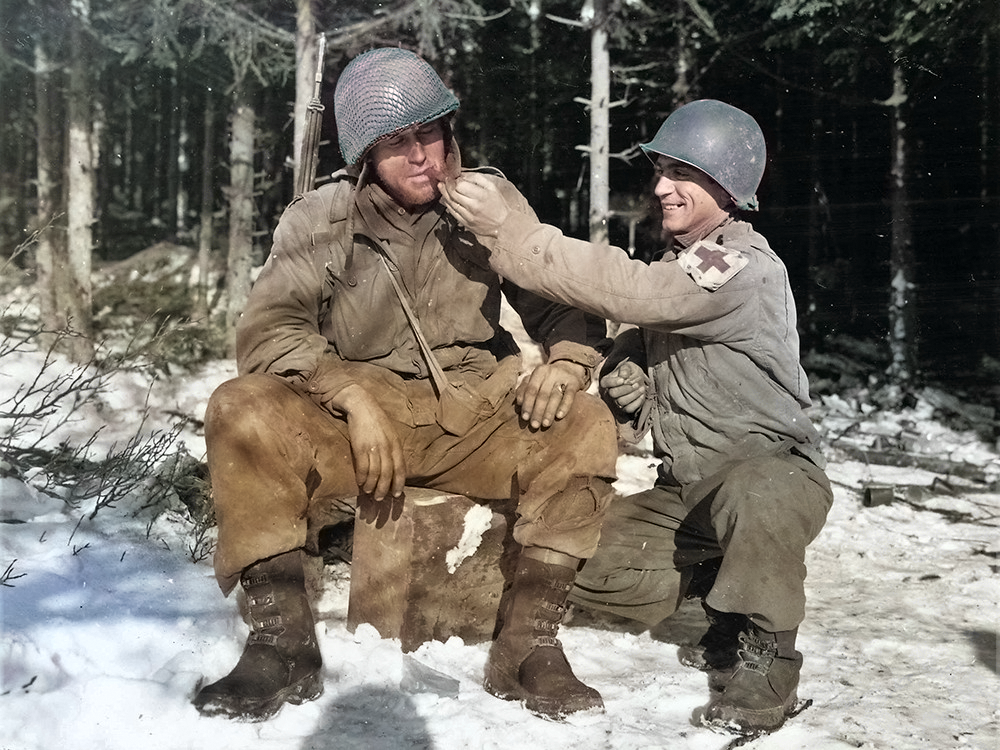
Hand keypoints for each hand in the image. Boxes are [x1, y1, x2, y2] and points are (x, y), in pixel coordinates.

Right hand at [334, 384, 406, 501]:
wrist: (361, 405)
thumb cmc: (376, 420)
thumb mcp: (391, 433)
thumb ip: (393, 448)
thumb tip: (394, 466)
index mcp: (396, 444)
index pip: (400, 468)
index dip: (399, 483)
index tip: (397, 495)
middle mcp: (386, 447)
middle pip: (387, 474)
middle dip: (384, 489)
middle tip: (380, 499)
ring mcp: (373, 447)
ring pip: (375, 473)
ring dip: (372, 485)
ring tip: (369, 492)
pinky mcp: (359, 447)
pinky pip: (362, 467)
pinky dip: (361, 477)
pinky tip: (360, 483)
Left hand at [439, 174, 510, 236]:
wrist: (505, 225)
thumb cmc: (500, 205)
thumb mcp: (492, 187)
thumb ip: (477, 178)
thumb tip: (463, 174)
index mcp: (481, 195)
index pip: (460, 185)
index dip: (454, 179)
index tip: (452, 176)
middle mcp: (473, 206)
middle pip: (453, 193)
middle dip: (447, 185)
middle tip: (445, 180)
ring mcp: (468, 216)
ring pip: (451, 203)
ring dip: (445, 194)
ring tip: (442, 187)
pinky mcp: (466, 224)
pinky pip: (453, 213)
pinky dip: (449, 205)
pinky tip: (447, 199)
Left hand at [515, 360, 586, 429]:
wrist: (570, 368)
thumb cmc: (547, 379)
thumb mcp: (535, 379)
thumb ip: (524, 389)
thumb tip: (519, 403)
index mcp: (539, 372)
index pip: (531, 389)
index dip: (527, 404)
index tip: (525, 418)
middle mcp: (551, 373)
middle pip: (542, 394)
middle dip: (537, 411)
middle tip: (534, 425)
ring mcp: (564, 377)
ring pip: (555, 396)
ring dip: (549, 412)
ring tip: (545, 424)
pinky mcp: (575, 383)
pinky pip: (570, 396)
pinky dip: (564, 406)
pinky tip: (559, 416)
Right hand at [599, 360, 646, 414]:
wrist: (639, 381)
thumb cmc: (631, 373)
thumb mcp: (629, 366)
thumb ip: (625, 368)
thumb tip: (623, 375)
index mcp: (607, 381)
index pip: (605, 383)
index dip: (613, 382)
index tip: (623, 380)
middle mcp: (609, 393)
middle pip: (613, 394)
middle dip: (626, 389)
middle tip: (636, 384)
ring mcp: (616, 402)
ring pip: (622, 402)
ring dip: (633, 395)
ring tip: (641, 388)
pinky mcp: (624, 409)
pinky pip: (629, 409)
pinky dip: (637, 402)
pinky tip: (641, 395)